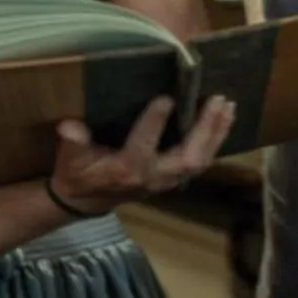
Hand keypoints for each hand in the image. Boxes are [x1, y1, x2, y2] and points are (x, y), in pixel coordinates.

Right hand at [47, 95, 236, 214]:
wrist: (87, 199)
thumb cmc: (78, 173)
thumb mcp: (69, 158)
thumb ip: (72, 142)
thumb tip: (70, 126)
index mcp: (126, 171)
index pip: (143, 147)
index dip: (154, 124)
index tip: (166, 98)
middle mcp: (153, 178)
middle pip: (188, 159)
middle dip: (205, 131)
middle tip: (217, 100)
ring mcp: (167, 180)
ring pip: (200, 161)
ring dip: (217, 134)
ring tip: (228, 106)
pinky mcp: (174, 177)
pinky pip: (201, 161)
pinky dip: (215, 140)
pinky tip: (224, 118)